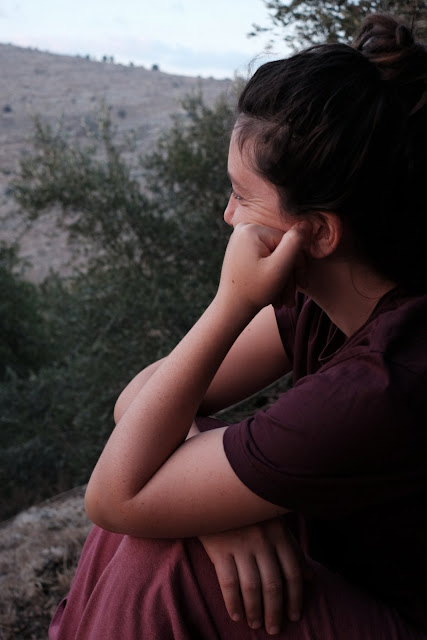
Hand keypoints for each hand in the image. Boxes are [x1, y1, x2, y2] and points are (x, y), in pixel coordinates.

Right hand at [199, 517, 307, 634]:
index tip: (294, 615)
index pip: (292, 572)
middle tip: (274, 629)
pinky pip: (228, 582)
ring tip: (255, 624)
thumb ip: (292, 549)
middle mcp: (262, 540)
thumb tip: (310, 578)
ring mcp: (240, 544)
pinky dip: (233, 602)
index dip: (295, 597)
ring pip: (252, 587)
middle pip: (273, 584)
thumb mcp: (273, 523)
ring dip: (255, 611)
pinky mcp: (219, 549)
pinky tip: (236, 615)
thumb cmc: (247, 512)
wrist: (213, 494)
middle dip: (275, 611)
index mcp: (278, 533)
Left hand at [217, 222, 309, 313]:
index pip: (289, 241)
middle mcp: (245, 228)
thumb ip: (294, 243)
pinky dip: (272, 275)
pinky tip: (275, 294)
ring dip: (282, 279)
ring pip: (274, 255)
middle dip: (290, 275)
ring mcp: (242, 239)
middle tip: (292, 299)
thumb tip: (307, 223)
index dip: (298, 263)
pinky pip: (265, 258)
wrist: (231, 309)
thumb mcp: (279, 267)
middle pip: (281, 248)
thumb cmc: (254, 291)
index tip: (302, 285)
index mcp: (252, 229)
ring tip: (284, 302)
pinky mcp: (242, 249)